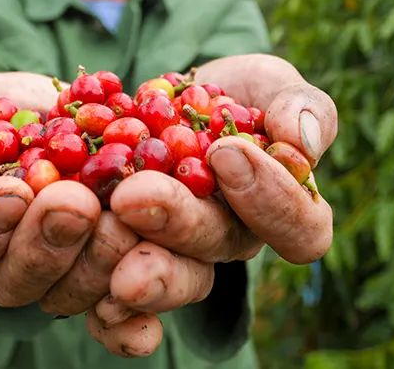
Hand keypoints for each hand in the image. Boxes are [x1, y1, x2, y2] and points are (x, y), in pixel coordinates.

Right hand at [0, 72, 138, 314]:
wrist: (88, 109)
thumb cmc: (15, 109)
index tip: (11, 193)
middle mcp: (13, 269)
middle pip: (15, 284)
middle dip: (46, 243)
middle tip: (77, 202)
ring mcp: (67, 281)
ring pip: (72, 297)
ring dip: (97, 261)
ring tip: (121, 213)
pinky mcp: (118, 280)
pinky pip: (123, 318)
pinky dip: (133, 322)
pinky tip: (148, 319)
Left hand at [84, 53, 337, 355]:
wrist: (174, 101)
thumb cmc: (239, 94)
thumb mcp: (272, 83)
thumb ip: (301, 107)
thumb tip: (299, 140)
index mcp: (281, 211)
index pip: (299, 229)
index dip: (270, 202)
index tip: (227, 153)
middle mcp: (229, 240)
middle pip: (214, 248)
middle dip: (177, 223)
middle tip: (133, 195)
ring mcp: (179, 254)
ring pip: (167, 275)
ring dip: (137, 262)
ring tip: (103, 226)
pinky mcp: (128, 257)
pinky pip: (120, 297)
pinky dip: (109, 309)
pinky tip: (92, 298)